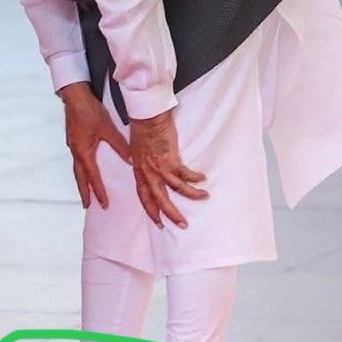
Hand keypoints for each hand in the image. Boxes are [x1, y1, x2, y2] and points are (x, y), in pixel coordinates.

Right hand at [59, 82, 130, 208]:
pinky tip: (83, 168)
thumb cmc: (90, 112)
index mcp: (84, 152)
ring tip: (84, 192)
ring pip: (76, 169)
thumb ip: (119, 145)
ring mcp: (72, 146)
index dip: (98, 191)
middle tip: (87, 206)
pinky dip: (80, 170)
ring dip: (81, 182)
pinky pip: (76, 160)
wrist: (74, 97)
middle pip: (79, 177)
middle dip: (84, 192)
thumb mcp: (107, 129)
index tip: (104, 204)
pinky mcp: (72, 139)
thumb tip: (130, 159)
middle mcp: (76, 151)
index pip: (92, 176)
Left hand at [129, 109, 207, 229]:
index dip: (151, 211)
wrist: (147, 117)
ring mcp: (159, 167)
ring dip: (191, 195)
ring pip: (176, 189)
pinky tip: (202, 179)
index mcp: (139, 171)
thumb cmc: (142, 131)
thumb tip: (147, 171)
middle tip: (182, 224)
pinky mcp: (170, 159)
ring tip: (204, 196)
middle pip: (159, 199)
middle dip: (171, 214)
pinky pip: (185, 174)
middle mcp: (148, 172)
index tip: (158, 222)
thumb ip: (142, 164)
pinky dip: (194, 178)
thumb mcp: (137, 151)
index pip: (144, 196)